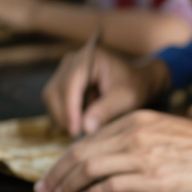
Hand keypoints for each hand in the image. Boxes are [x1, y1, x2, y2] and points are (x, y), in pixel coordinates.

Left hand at [34, 110, 191, 191]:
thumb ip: (137, 136)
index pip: (88, 138)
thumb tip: (110, 153)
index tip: (55, 172)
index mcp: (135, 120)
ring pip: (90, 169)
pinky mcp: (153, 178)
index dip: (65, 157)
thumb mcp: (165, 129)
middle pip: (81, 153)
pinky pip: (111, 186)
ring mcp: (142, 156)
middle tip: (44, 188)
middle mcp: (134, 134)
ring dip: (69, 185)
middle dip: (57, 173)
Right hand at [42, 48, 169, 136]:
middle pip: (54, 91)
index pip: (69, 85)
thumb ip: (106, 111)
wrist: (139, 81)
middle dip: (64, 115)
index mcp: (89, 57)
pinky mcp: (64, 80)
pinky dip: (67, 113)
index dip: (69, 110)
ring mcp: (66, 69)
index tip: (75, 131)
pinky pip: (57, 100)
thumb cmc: (135, 87)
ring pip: (52, 97)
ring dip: (65, 115)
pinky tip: (84, 119)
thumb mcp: (126, 99)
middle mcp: (72, 60)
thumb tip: (86, 127)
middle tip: (77, 135)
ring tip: (84, 126)